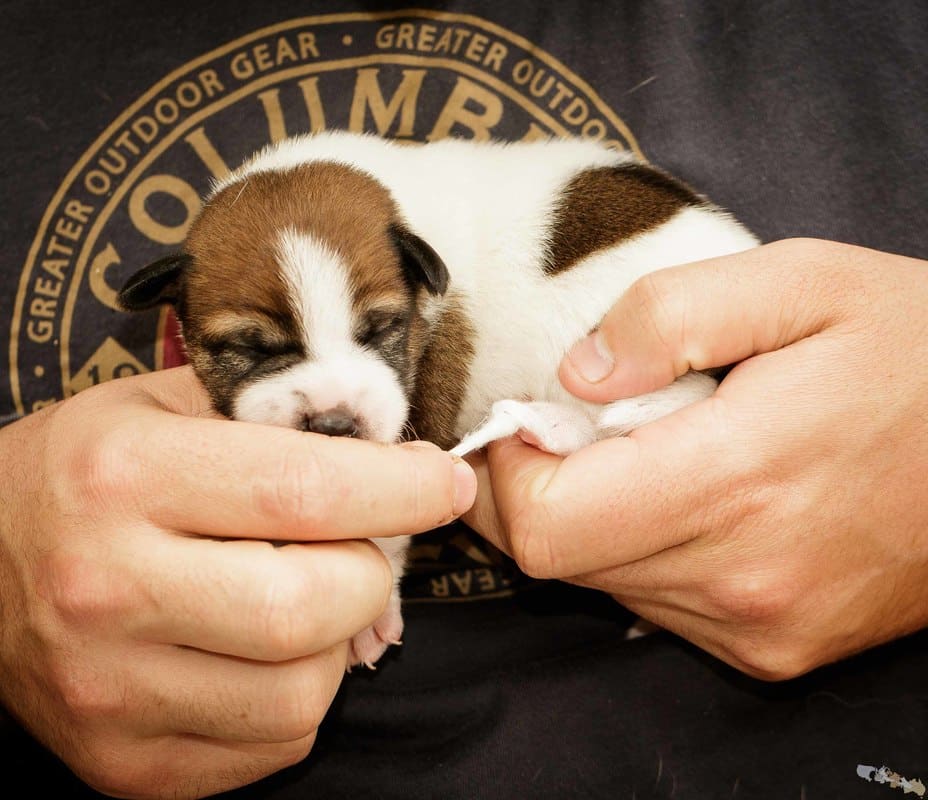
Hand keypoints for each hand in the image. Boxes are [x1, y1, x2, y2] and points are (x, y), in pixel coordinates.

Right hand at [0, 366, 474, 798]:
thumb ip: (272, 410)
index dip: (400, 488)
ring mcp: (112, 689)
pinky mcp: (123, 760)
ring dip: (340, 639)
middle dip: (373, 571)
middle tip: (365, 545)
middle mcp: (109, 588)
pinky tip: (269, 649)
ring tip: (308, 595)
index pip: (304, 488)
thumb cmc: (83, 474)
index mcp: (124, 477)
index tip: (444, 480)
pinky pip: (272, 745)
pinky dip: (301, 694)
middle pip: (310, 605)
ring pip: (303, 691)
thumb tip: (389, 438)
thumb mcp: (160, 407)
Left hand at [465, 238, 927, 679]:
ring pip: (602, 586)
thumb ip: (671, 314)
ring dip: (593, 520)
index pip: (545, 524)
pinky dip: (641, 552)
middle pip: (560, 561)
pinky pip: (657, 606)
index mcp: (738, 479)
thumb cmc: (915, 350)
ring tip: (654, 453)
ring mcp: (761, 625)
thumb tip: (575, 376)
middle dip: (538, 490)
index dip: (503, 473)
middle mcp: (743, 577)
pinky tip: (692, 498)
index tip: (520, 420)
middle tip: (580, 426)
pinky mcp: (775, 649)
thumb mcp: (800, 282)